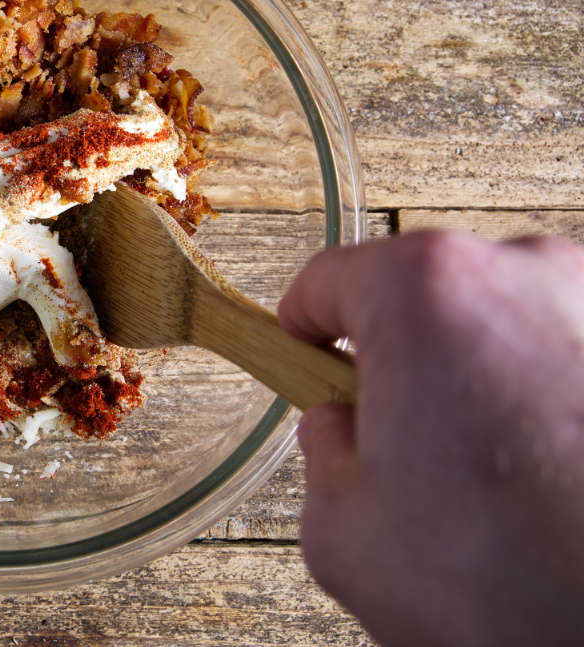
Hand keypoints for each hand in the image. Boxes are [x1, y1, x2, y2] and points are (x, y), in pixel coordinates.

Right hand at [279, 231, 583, 646]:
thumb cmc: (522, 590)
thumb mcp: (347, 535)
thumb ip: (323, 456)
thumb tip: (343, 433)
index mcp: (429, 296)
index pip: (330, 279)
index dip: (305, 325)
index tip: (307, 350)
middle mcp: (528, 274)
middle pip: (427, 293)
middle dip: (405, 356)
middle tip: (400, 439)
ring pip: (507, 321)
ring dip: (484, 376)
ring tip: (489, 472)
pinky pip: (571, 354)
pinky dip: (552, 397)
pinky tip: (551, 474)